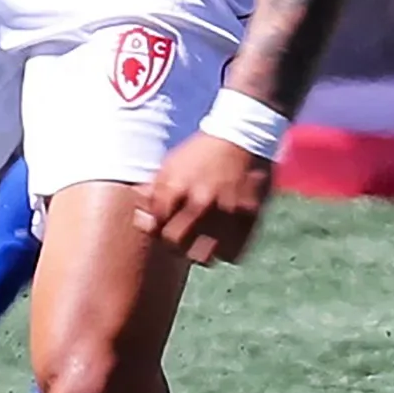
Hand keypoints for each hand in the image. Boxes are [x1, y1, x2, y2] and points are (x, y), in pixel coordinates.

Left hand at [139, 133, 273, 267]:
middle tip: (181, 240)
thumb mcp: (171, 164)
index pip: (154, 226)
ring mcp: (227, 211)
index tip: (164, 226)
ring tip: (202, 244)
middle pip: (175, 245)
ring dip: (200, 254)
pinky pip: (232, 255)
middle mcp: (200, 201)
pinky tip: (223, 239)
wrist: (244, 135)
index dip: (157, 229)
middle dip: (174, 245)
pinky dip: (226, 252)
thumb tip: (142, 220)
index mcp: (175, 186)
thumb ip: (153, 192)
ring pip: (204, 257)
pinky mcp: (251, 217)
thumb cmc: (202, 153)